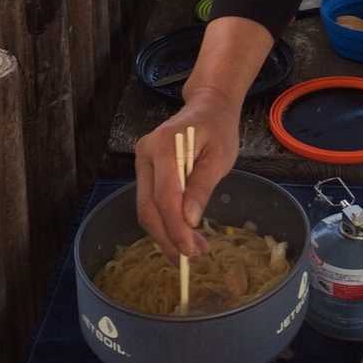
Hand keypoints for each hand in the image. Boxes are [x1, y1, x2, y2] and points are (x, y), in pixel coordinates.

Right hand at [134, 87, 240, 259]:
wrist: (208, 105)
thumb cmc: (218, 128)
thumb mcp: (220, 157)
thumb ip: (202, 187)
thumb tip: (189, 220)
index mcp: (163, 147)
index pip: (165, 197)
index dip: (176, 228)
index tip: (192, 251)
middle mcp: (145, 154)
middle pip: (148, 207)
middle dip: (168, 237)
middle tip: (192, 258)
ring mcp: (142, 162)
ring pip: (146, 208)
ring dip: (166, 233)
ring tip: (191, 250)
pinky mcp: (145, 170)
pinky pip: (150, 201)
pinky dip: (164, 221)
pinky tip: (182, 234)